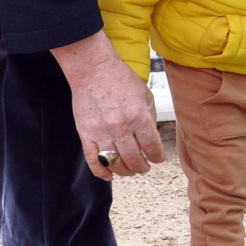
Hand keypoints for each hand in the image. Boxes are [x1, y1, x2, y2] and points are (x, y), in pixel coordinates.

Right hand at [50, 31, 166, 180]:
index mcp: (138, 117)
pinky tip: (109, 176)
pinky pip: (93, 160)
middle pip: (134, 160)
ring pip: (116, 164)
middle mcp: (121, 128)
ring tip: (130, 170)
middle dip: (143, 167)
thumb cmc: (121, 80)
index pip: (152, 148)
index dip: (158, 157)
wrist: (93, 70)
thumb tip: (152, 139)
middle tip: (145, 167)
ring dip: (126, 171)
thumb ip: (150, 118)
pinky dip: (101, 172)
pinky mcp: (86, 134)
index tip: (158, 159)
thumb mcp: (145, 95)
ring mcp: (102, 133)